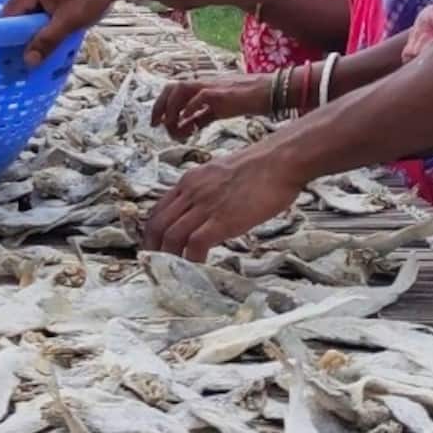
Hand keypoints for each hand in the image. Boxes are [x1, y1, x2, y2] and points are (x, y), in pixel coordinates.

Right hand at [0, 0, 118, 66]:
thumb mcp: (69, 21)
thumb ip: (47, 40)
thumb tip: (28, 61)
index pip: (8, 18)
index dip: (11, 39)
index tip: (16, 57)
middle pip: (17, 16)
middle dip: (25, 36)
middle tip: (35, 55)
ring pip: (29, 14)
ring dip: (37, 30)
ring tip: (47, 46)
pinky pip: (39, 9)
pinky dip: (45, 22)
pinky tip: (55, 32)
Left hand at [141, 139, 304, 258]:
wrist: (280, 161)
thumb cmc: (260, 167)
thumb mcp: (220, 173)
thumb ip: (206, 190)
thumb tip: (205, 209)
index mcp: (189, 180)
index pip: (158, 210)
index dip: (152, 232)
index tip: (155, 247)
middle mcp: (191, 192)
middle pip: (158, 224)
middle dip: (153, 247)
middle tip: (156, 264)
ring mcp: (205, 205)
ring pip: (172, 235)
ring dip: (170, 256)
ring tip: (174, 271)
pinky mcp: (223, 219)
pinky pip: (195, 243)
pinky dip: (192, 259)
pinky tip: (198, 266)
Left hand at [150, 74, 268, 137]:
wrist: (268, 92)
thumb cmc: (246, 100)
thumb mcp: (218, 110)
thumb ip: (202, 117)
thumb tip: (187, 128)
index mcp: (201, 87)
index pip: (174, 91)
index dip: (162, 105)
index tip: (157, 123)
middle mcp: (202, 83)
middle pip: (172, 87)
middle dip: (159, 105)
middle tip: (155, 124)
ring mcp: (211, 85)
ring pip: (181, 89)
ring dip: (172, 108)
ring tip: (171, 126)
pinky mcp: (220, 92)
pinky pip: (200, 97)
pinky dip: (190, 109)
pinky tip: (188, 123)